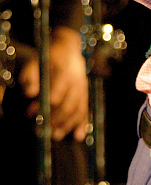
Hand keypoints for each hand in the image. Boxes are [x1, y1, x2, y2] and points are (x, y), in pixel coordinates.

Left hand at [19, 26, 88, 141]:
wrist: (69, 47)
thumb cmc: (50, 56)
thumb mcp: (37, 61)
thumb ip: (31, 76)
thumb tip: (30, 94)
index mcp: (64, 71)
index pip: (57, 92)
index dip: (45, 105)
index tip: (32, 113)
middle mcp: (77, 80)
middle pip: (68, 104)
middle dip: (55, 119)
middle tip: (41, 129)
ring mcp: (83, 88)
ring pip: (78, 109)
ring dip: (67, 124)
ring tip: (55, 135)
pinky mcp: (85, 93)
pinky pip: (86, 110)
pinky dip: (83, 124)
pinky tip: (78, 136)